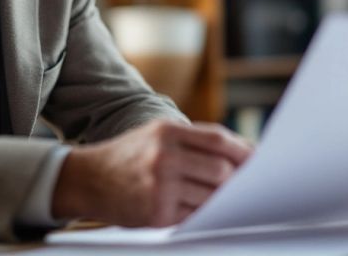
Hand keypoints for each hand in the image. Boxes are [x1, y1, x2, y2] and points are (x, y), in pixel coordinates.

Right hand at [52, 120, 251, 226]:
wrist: (86, 179)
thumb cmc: (131, 155)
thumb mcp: (157, 134)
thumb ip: (196, 141)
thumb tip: (243, 153)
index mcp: (166, 131)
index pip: (218, 140)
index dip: (244, 151)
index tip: (260, 160)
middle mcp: (163, 157)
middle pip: (220, 170)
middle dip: (238, 180)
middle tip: (249, 186)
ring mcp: (158, 187)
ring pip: (210, 196)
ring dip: (223, 199)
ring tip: (228, 199)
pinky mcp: (155, 214)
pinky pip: (194, 216)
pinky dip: (204, 214)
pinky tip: (205, 210)